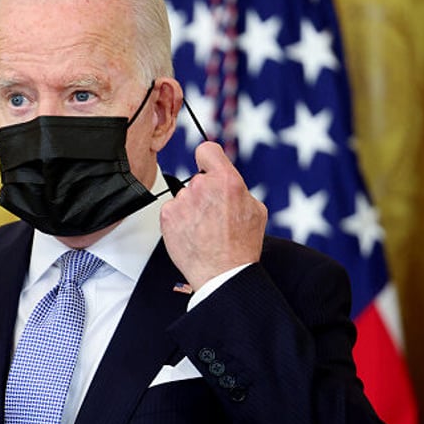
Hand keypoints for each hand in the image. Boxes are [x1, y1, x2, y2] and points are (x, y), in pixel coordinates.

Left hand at [160, 141, 266, 290]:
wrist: (222, 273)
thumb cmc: (241, 246)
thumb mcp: (255, 210)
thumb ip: (238, 188)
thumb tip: (227, 181)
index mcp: (227, 180)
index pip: (207, 150)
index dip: (207, 159)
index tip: (206, 166)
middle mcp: (202, 186)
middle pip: (197, 180)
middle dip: (204, 193)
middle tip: (214, 216)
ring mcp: (182, 200)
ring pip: (185, 197)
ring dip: (191, 209)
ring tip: (204, 230)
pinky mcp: (167, 215)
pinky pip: (172, 211)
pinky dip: (179, 221)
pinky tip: (191, 234)